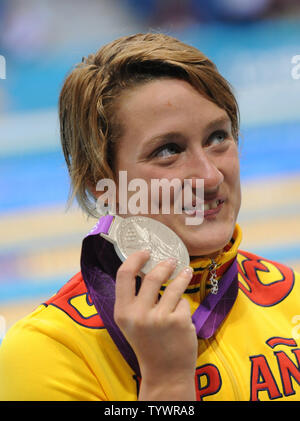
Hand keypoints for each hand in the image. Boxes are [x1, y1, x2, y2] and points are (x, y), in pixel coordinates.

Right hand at [114, 250, 196, 399]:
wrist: (164, 372)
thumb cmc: (147, 343)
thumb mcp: (131, 322)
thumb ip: (134, 298)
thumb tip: (144, 267)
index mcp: (122, 312)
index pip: (123, 275)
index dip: (135, 258)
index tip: (145, 251)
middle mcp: (138, 315)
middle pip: (152, 277)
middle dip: (165, 265)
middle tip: (171, 260)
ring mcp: (160, 318)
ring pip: (173, 286)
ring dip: (182, 276)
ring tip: (186, 271)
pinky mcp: (179, 322)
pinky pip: (184, 302)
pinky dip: (184, 305)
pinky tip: (182, 313)